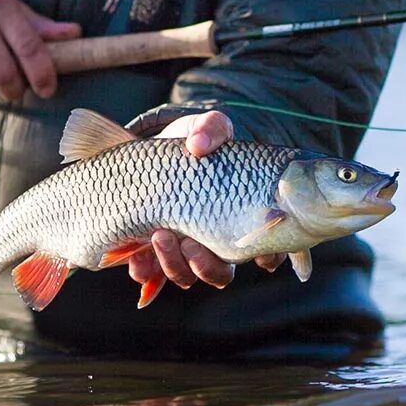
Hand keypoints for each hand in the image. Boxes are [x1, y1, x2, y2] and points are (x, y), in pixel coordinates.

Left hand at [125, 111, 286, 298]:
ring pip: (187, 277)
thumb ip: (211, 129)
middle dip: (206, 264)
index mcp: (239, 218)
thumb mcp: (206, 128)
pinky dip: (145, 272)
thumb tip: (198, 145)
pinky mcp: (153, 254)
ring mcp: (183, 251)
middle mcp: (215, 242)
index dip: (266, 257)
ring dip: (175, 265)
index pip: (267, 252)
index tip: (254, 250)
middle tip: (190, 241)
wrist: (153, 152)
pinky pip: (151, 277)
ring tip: (160, 235)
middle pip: (221, 273)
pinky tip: (137, 257)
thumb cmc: (193, 143)